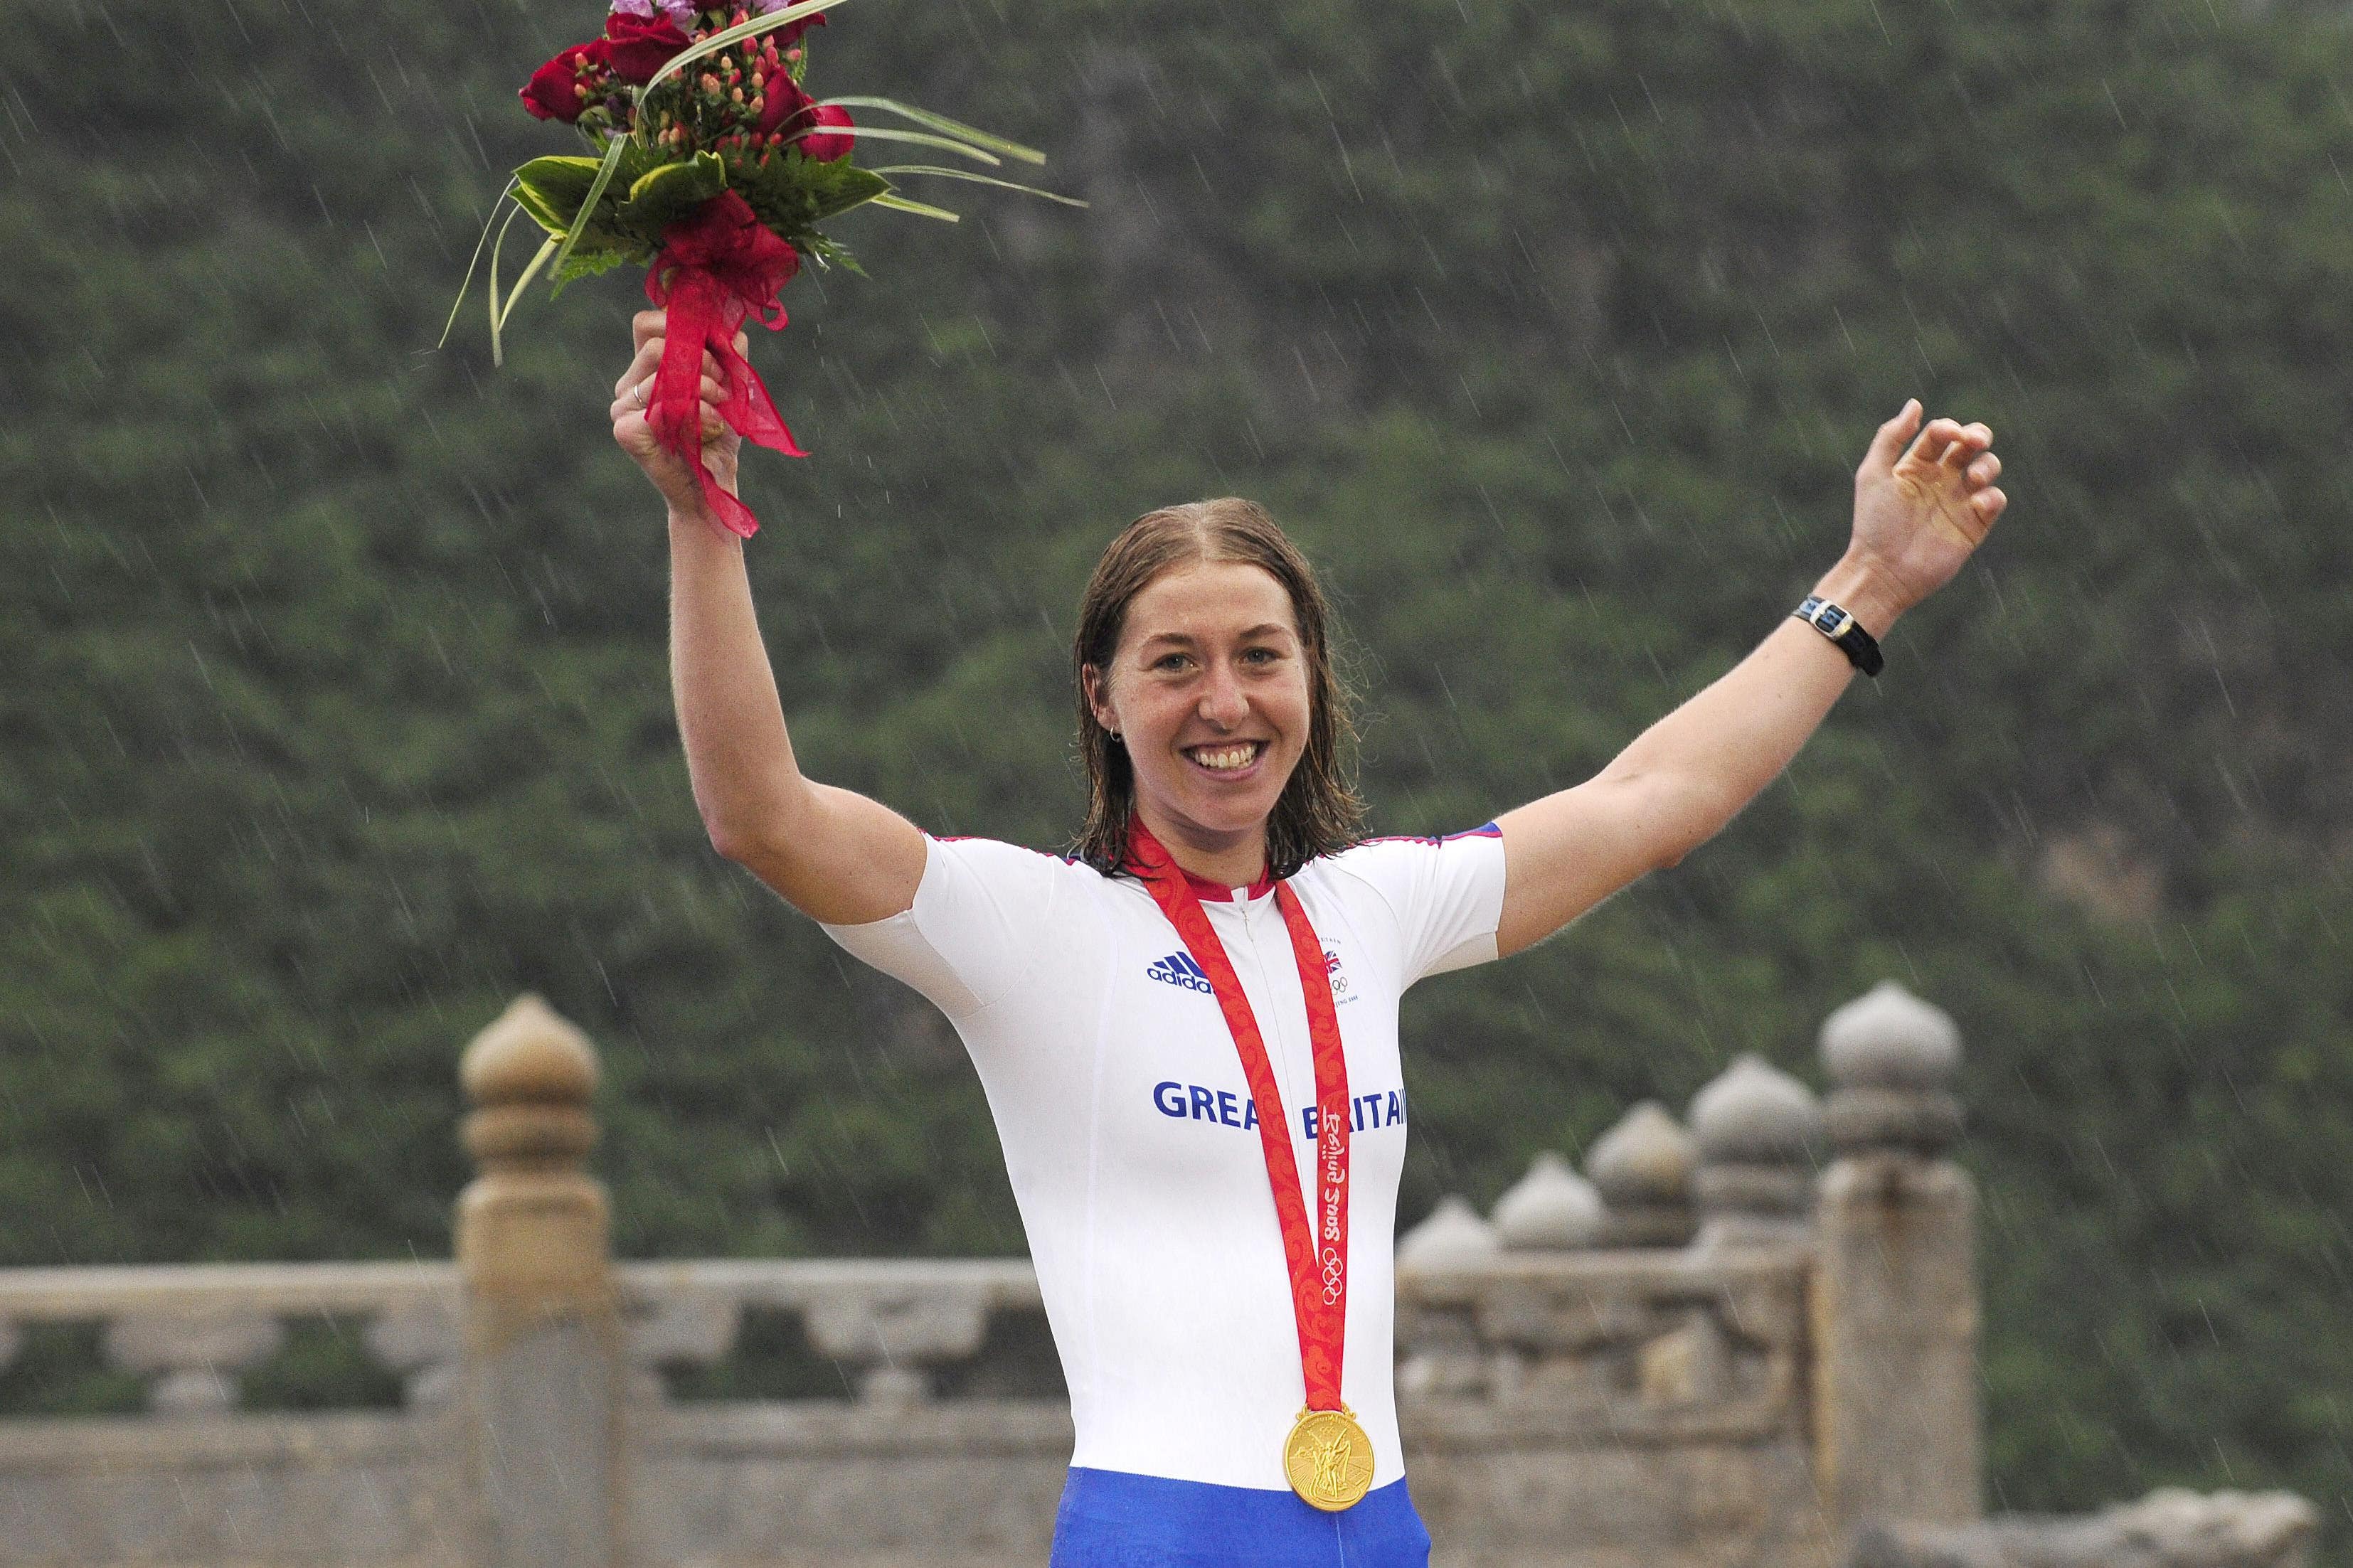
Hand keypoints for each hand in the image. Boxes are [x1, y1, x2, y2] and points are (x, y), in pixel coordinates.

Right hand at [610, 309, 751, 521]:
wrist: (713, 485)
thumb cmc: (719, 435)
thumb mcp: (730, 386)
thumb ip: (729, 353)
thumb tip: (732, 327)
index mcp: (645, 369)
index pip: (646, 324)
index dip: (678, 324)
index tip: (712, 347)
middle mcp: (627, 385)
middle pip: (656, 344)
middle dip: (701, 359)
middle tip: (721, 385)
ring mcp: (621, 408)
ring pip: (663, 370)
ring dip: (705, 386)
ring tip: (721, 407)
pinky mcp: (625, 431)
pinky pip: (663, 403)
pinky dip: (696, 412)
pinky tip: (709, 426)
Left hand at [1839, 399, 2008, 627]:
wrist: (1884, 571)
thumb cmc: (1874, 524)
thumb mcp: (1874, 474)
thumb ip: (1891, 437)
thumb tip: (1915, 403)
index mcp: (1916, 465)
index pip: (1941, 434)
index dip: (1949, 427)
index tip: (1948, 435)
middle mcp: (1940, 480)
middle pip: (1970, 444)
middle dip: (1978, 435)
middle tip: (1975, 441)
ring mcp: (1958, 501)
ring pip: (1987, 467)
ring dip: (1986, 465)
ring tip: (1971, 480)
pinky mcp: (1973, 524)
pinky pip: (1995, 500)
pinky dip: (1992, 495)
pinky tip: (1976, 502)